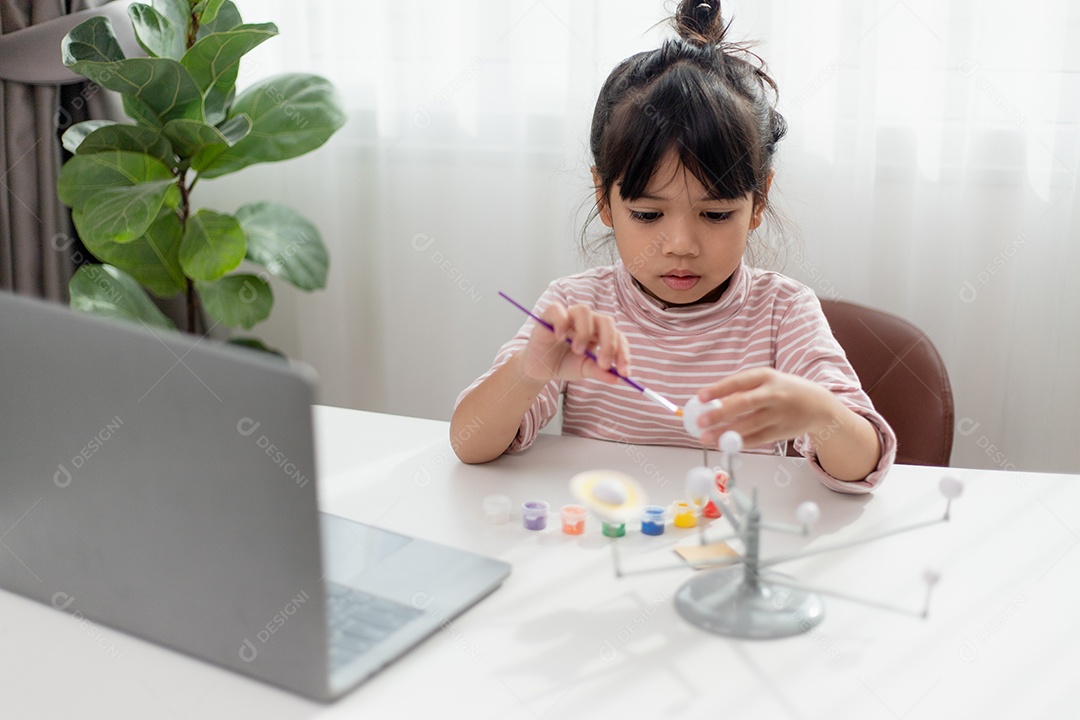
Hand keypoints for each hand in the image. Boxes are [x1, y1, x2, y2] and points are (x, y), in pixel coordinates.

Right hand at [516, 302, 630, 384]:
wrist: (540, 369)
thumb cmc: (563, 364)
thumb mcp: (584, 370)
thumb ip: (600, 371)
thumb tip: (617, 378)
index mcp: (599, 332)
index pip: (617, 336)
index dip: (623, 353)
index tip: (624, 373)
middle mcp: (586, 321)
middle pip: (605, 321)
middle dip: (609, 343)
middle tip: (604, 364)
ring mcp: (568, 316)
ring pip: (583, 311)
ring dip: (585, 332)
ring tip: (578, 351)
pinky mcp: (549, 316)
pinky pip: (557, 309)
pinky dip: (561, 321)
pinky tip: (560, 338)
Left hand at [692, 367, 839, 447]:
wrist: (819, 405)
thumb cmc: (782, 390)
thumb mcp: (765, 382)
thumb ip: (741, 391)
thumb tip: (710, 403)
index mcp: (766, 376)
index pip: (739, 381)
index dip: (719, 389)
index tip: (700, 396)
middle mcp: (774, 394)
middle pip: (745, 404)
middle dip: (721, 413)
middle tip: (700, 422)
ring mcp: (779, 414)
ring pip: (749, 425)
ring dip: (726, 433)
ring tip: (706, 438)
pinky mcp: (782, 432)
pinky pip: (757, 439)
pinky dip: (740, 443)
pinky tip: (724, 444)